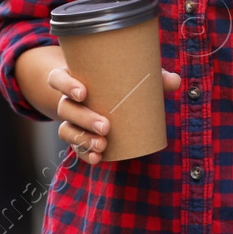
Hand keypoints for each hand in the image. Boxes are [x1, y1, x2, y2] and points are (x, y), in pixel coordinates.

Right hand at [16, 45, 180, 165]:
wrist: (101, 96)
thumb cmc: (115, 80)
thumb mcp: (130, 75)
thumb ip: (152, 76)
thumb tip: (175, 80)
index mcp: (73, 77)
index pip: (57, 79)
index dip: (66, 85)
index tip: (83, 93)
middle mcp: (67, 99)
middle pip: (65, 108)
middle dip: (84, 119)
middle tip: (106, 126)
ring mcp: (70, 120)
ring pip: (66, 130)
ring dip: (83, 139)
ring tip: (103, 145)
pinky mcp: (77, 137)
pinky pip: (75, 147)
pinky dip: (85, 153)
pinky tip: (98, 158)